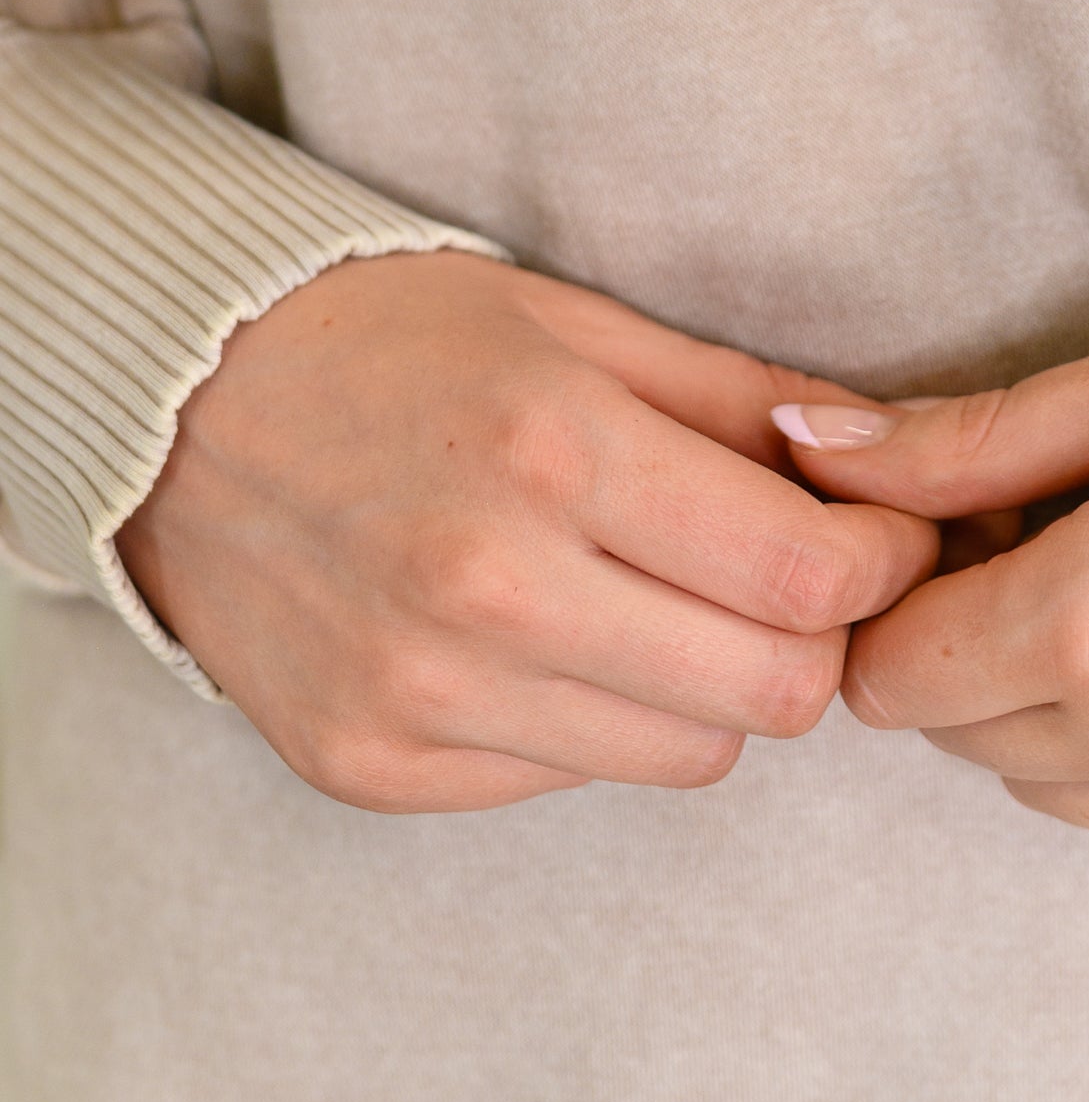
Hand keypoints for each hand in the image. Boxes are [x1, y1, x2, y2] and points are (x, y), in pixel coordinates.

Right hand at [115, 253, 938, 815]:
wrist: (181, 408)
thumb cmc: (397, 340)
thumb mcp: (577, 322)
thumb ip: (744, 400)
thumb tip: (894, 457)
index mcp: (556, 452)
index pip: (803, 580)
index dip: (881, 564)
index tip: (885, 534)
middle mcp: (489, 589)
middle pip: (768, 694)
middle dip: (818, 638)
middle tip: (796, 578)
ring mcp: (422, 695)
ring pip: (684, 757)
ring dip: (712, 686)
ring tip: (670, 599)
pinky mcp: (373, 765)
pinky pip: (569, 779)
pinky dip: (598, 720)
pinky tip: (556, 636)